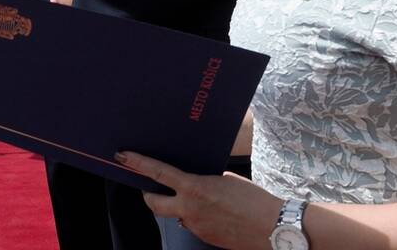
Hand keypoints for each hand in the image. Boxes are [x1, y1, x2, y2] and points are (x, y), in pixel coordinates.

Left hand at [114, 151, 281, 249]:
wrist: (272, 227)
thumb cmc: (253, 200)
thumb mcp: (225, 180)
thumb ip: (203, 181)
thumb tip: (194, 185)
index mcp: (194, 188)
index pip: (157, 173)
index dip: (138, 164)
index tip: (124, 157)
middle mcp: (189, 209)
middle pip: (154, 204)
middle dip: (149, 196)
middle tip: (149, 189)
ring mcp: (195, 226)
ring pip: (176, 216)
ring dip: (180, 208)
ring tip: (201, 200)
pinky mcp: (204, 238)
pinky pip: (192, 225)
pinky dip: (197, 218)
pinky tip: (214, 213)